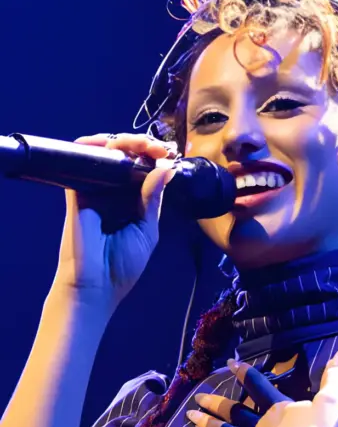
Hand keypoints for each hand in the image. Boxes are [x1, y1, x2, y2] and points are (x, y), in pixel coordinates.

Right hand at [52, 133, 176, 309]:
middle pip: (127, 155)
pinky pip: (83, 161)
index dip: (157, 157)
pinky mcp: (77, 189)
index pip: (145, 169)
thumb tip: (166, 168)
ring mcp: (95, 188)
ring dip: (126, 142)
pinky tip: (114, 145)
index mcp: (133, 201)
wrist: (94, 285)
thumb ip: (153, 199)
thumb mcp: (147, 230)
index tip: (172, 154)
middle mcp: (114, 191)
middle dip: (145, 144)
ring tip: (144, 145)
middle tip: (161, 149)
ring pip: (108, 153)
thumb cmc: (122, 265)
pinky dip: (96, 146)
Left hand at [174, 346, 337, 426]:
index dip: (244, 373)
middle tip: (198, 396)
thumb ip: (336, 377)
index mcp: (277, 408)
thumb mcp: (332, 403)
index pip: (258, 385)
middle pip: (233, 410)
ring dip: (204, 422)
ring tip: (189, 414)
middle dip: (216, 402)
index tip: (229, 363)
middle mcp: (257, 424)